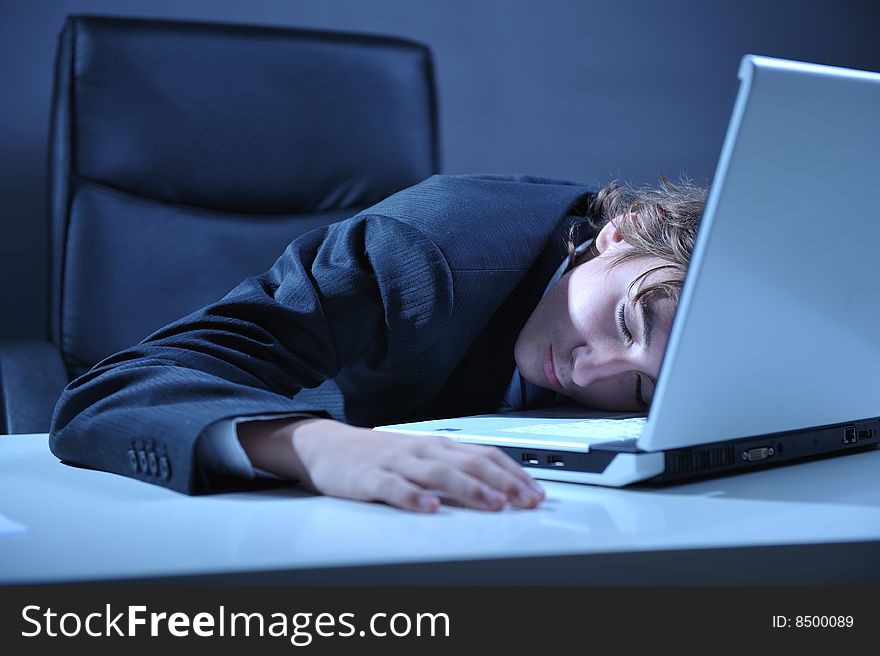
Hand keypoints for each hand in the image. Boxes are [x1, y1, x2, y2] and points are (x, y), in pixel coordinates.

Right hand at [238, 417, 544, 512]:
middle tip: (526, 501)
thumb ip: (455, 468)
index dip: (513, 473)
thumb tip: (499, 485)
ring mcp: (396, 463)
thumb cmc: (379, 455)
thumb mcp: (421, 456)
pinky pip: (394, 487)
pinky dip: (413, 497)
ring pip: (438, 474)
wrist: (327, 445)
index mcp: (438, 446)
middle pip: (469, 463)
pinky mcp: (369, 478)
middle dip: (502, 483)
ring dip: (468, 488)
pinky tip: (429, 508)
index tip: (536, 492)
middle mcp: (422, 450)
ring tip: (491, 503)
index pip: (484, 455)